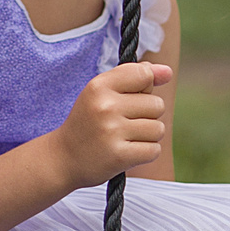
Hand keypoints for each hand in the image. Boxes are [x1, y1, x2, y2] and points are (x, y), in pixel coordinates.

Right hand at [53, 61, 172, 186]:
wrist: (62, 158)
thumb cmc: (88, 122)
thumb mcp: (101, 92)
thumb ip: (133, 76)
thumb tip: (167, 72)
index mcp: (99, 86)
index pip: (145, 75)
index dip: (146, 87)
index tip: (131, 98)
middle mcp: (105, 106)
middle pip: (157, 105)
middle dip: (147, 116)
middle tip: (122, 123)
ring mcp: (112, 132)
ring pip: (158, 129)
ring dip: (147, 136)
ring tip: (124, 138)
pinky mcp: (119, 156)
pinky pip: (154, 150)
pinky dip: (145, 153)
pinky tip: (126, 151)